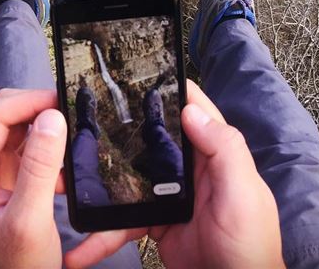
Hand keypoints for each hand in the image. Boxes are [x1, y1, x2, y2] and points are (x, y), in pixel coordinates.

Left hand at [0, 88, 66, 268]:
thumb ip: (39, 169)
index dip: (28, 101)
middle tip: (69, 112)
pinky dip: (51, 149)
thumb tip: (52, 117)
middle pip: (6, 115)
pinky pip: (31, 150)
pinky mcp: (13, 182)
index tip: (61, 100)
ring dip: (45, 128)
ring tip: (72, 134)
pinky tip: (66, 167)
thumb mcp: (30, 221)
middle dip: (37, 109)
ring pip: (20, 129)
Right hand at [65, 81, 284, 268]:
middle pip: (150, 139)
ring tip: (68, 186)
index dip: (168, 89)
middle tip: (87, 120)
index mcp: (213, 152)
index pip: (190, 109)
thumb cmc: (250, 246)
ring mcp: (169, 195)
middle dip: (120, 131)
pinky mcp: (154, 221)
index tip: (139, 73)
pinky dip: (102, 234)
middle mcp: (189, 168)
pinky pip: (123, 221)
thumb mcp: (242, 193)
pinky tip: (82, 247)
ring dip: (101, 187)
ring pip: (128, 180)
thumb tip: (190, 109)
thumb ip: (224, 149)